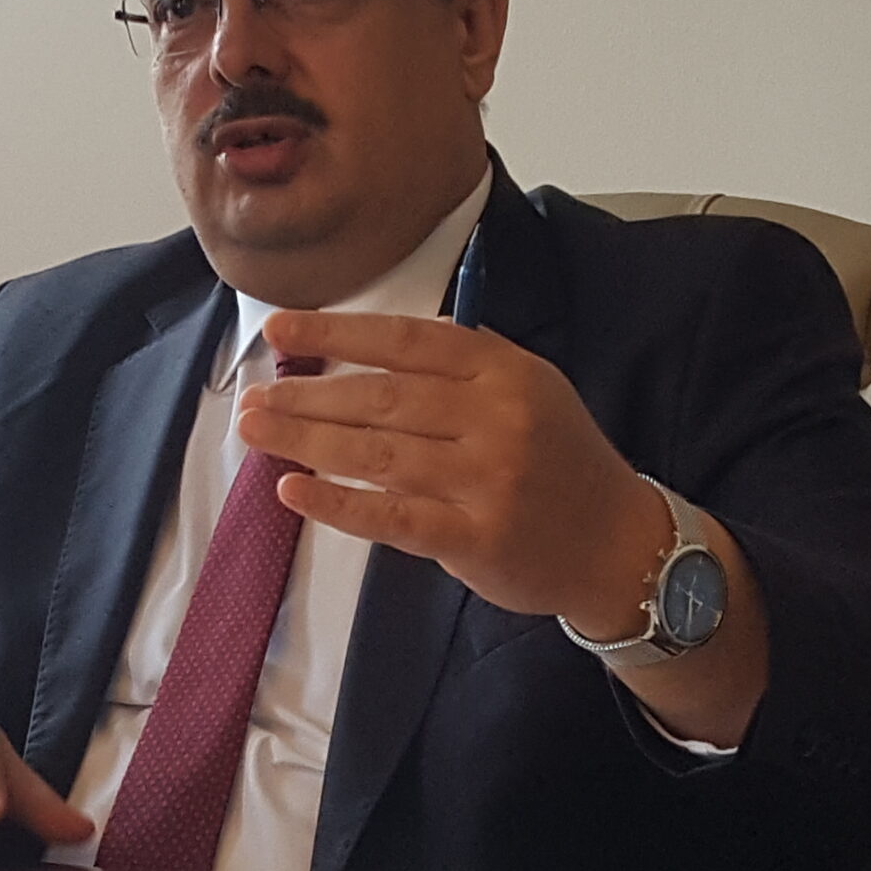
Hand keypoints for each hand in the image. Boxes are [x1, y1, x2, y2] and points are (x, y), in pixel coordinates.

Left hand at [236, 310, 668, 637]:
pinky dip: (336, 503)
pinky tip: (291, 489)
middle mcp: (496, 418)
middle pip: (381, 398)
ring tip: (256, 430)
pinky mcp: (475, 537)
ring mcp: (486, 480)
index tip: (279, 328)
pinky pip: (391, 517)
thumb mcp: (528, 388)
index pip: (405, 341)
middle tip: (252, 396)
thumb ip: (458, 366)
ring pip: (377, 454)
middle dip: (307, 395)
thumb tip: (357, 351)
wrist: (618, 542)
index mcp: (504, 370)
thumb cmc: (559, 460)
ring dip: (307, 441)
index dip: (336, 332)